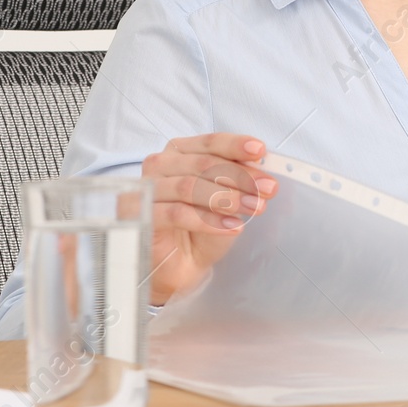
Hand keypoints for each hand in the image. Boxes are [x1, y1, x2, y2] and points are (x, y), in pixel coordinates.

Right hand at [140, 133, 277, 304]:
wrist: (183, 264)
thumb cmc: (203, 225)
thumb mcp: (227, 198)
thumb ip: (240, 179)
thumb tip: (265, 169)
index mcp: (179, 151)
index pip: (209, 142)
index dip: (235, 145)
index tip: (260, 151)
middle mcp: (160, 165)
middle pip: (202, 163)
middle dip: (239, 176)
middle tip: (267, 190)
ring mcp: (147, 190)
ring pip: (189, 186)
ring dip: (226, 197)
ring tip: (253, 208)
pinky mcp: (140, 217)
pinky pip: (177, 214)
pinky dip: (208, 220)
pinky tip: (232, 226)